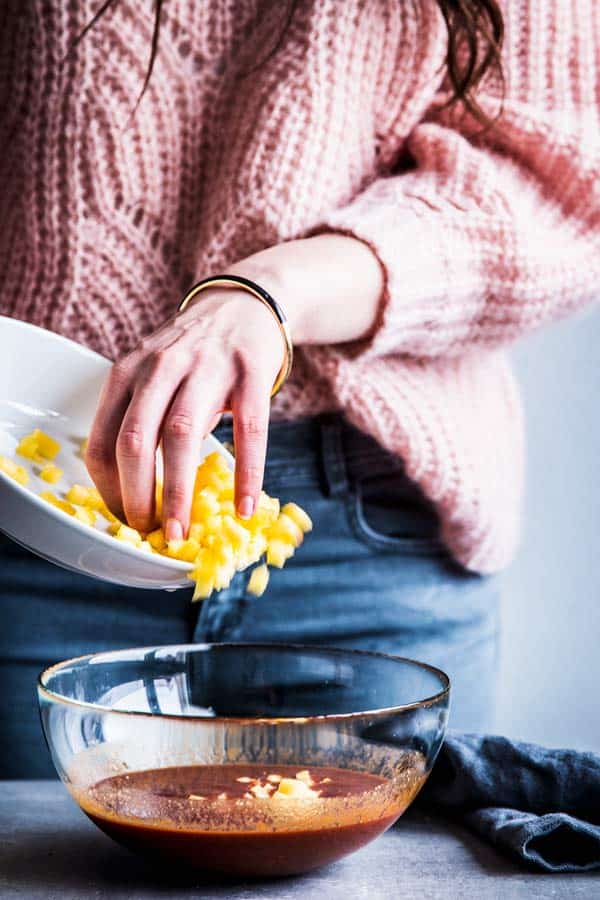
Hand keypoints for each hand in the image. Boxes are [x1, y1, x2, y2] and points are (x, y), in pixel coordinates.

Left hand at [86, 286, 282, 540]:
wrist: (246, 304)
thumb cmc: (194, 354)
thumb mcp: (154, 375)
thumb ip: (142, 419)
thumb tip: (138, 490)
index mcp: (128, 374)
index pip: (103, 438)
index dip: (108, 487)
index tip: (124, 519)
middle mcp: (160, 367)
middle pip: (135, 439)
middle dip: (136, 494)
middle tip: (147, 532)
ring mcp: (206, 367)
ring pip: (181, 435)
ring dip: (178, 491)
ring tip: (181, 531)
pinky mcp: (249, 372)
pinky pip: (248, 430)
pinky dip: (246, 473)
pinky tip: (245, 506)